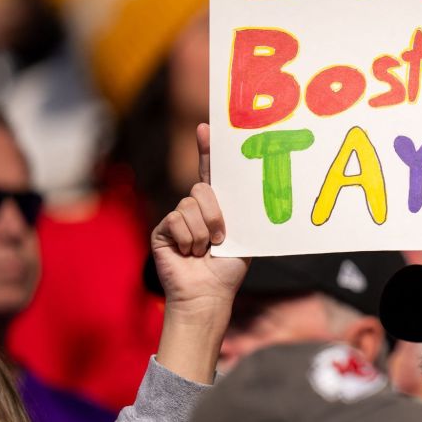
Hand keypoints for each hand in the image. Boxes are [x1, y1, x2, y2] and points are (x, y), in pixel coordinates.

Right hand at [151, 124, 248, 311]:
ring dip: (203, 234)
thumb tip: (258, 188)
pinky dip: (189, 240)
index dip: (207, 150)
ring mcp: (176, 218)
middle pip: (202, 189)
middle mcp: (194, 208)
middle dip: (215, 215)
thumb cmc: (228, 268)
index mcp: (216, 206)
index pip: (210, 172)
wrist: (209, 293)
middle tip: (220, 239)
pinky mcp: (162, 230)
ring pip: (190, 206)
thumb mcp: (242, 235)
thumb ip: (241, 211)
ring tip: (204, 251)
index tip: (206, 128)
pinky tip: (188, 254)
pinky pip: (177, 221)